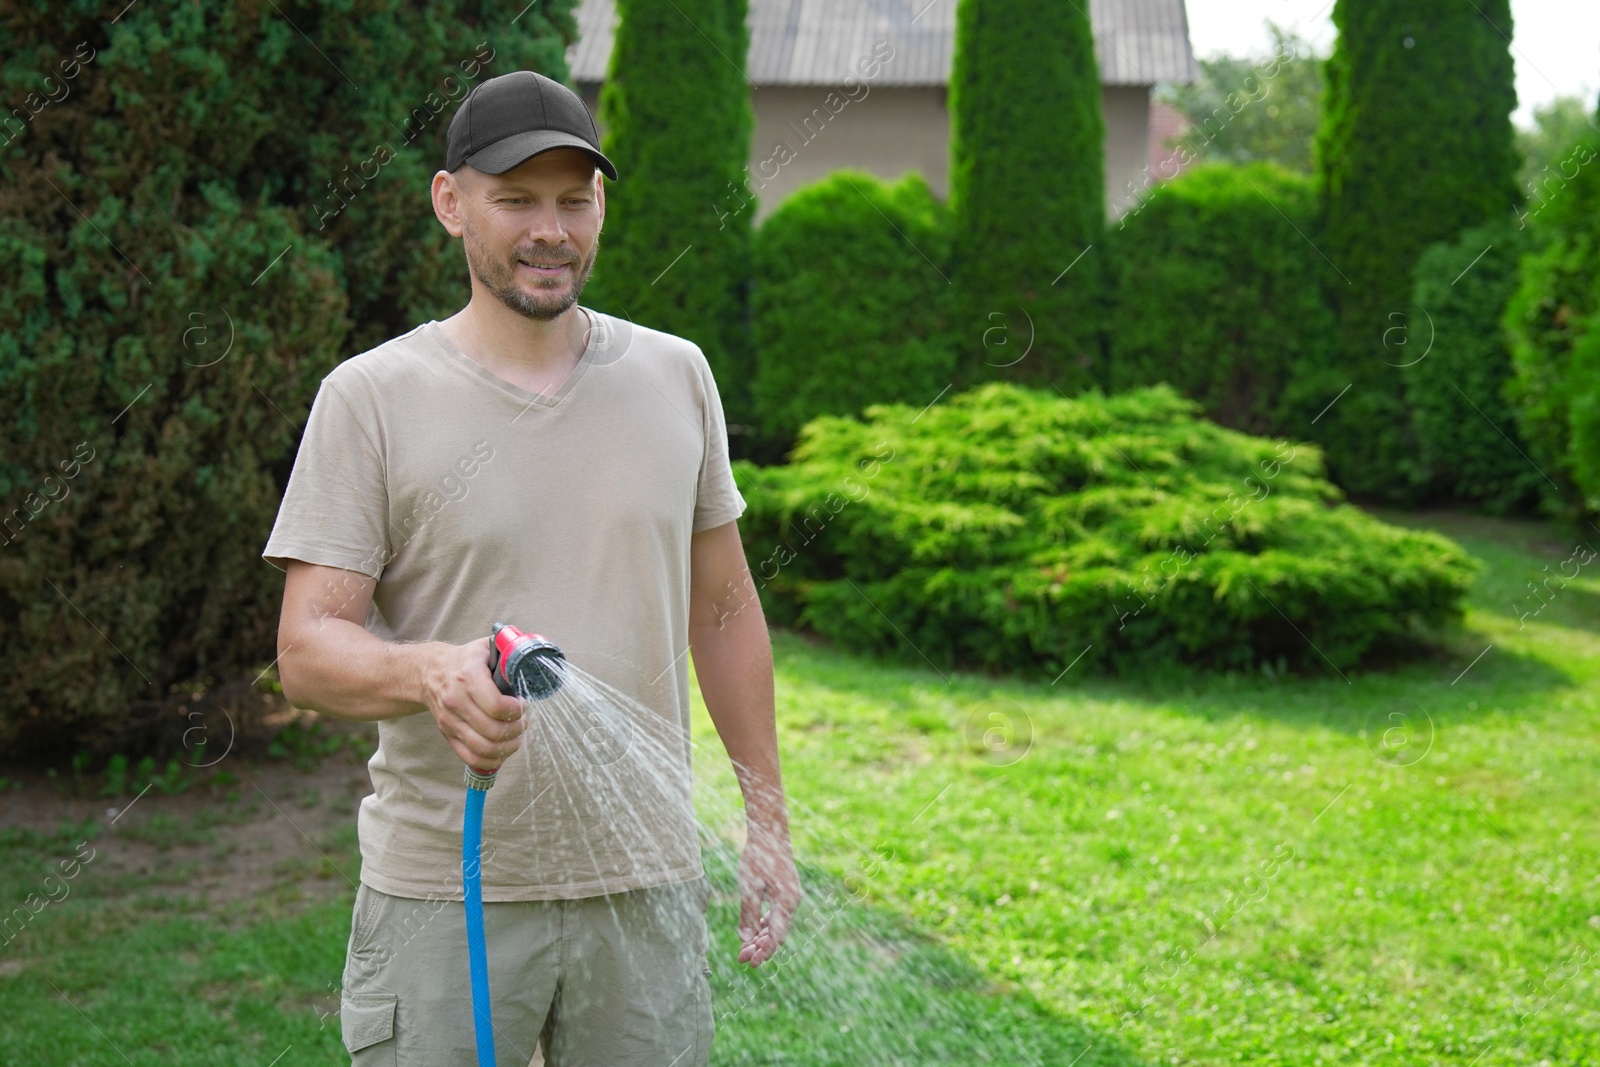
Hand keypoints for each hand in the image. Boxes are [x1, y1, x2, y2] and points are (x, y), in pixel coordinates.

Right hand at [421, 637, 526, 770]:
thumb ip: (510, 653)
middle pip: (493, 731)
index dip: (517, 710)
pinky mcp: (447, 734)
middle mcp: (456, 701)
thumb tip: (533, 662)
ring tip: (516, 736)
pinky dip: (491, 760)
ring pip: (484, 748)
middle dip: (516, 729)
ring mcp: (450, 721)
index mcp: (468, 677)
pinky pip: (470, 758)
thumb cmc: (465, 660)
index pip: (497, 706)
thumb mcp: (486, 647)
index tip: (522, 704)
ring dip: (507, 747)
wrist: (430, 671)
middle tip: (522, 721)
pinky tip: (502, 750)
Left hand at [737, 823, 801, 965]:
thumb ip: (748, 913)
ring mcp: (791, 897)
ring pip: (777, 925)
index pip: (776, 937)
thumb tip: (745, 939)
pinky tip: (754, 932)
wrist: (770, 832)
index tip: (750, 964)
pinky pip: (777, 915)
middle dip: (760, 948)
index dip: (764, 953)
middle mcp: (793, 902)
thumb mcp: (749, 886)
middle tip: (741, 959)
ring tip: (744, 949)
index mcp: (786, 902)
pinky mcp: (786, 891)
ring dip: (761, 938)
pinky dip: (765, 925)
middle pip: (777, 934)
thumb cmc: (759, 857)